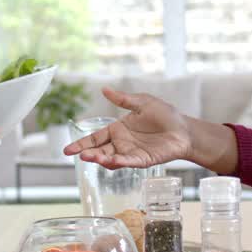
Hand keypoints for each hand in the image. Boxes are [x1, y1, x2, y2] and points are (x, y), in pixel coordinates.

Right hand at [63, 89, 192, 168]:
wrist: (184, 129)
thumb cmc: (165, 115)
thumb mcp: (141, 103)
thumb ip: (122, 99)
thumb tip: (104, 89)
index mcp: (118, 130)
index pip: (95, 138)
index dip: (81, 144)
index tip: (67, 150)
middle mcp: (122, 144)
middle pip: (100, 150)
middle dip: (89, 153)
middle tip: (79, 155)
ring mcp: (131, 153)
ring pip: (112, 159)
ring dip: (101, 159)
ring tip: (92, 158)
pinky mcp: (143, 160)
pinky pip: (129, 162)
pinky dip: (120, 163)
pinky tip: (112, 162)